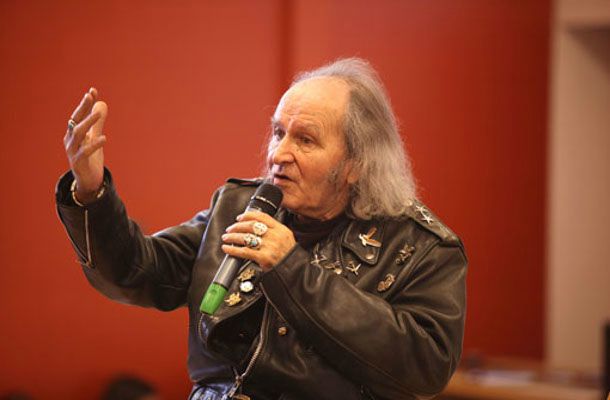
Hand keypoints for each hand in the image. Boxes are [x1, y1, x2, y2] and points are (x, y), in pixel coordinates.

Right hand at [63, 87, 107, 202]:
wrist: (88, 180)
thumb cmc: (90, 158)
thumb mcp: (94, 138)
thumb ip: (97, 123)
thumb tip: (102, 103)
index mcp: (73, 133)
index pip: (78, 115)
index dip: (85, 104)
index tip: (92, 91)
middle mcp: (70, 140)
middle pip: (75, 121)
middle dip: (82, 108)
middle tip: (90, 96)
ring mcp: (72, 151)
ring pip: (78, 134)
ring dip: (88, 122)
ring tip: (98, 113)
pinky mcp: (78, 162)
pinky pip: (85, 151)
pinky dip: (94, 144)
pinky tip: (104, 138)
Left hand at [222, 211, 295, 270]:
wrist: (295, 272)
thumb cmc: (288, 257)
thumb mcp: (286, 239)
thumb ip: (273, 232)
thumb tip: (255, 228)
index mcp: (281, 229)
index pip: (262, 217)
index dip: (248, 215)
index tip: (240, 217)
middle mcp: (275, 236)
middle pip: (251, 226)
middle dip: (237, 226)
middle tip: (230, 229)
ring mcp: (270, 246)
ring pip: (246, 237)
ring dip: (233, 237)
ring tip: (226, 238)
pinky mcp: (264, 258)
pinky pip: (244, 252)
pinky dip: (233, 250)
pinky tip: (227, 249)